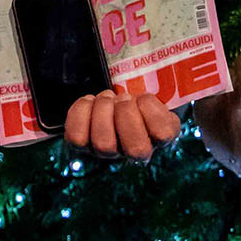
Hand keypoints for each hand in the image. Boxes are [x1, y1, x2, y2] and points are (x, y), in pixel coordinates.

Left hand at [64, 91, 181, 161]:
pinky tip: (90, 102)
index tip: (142, 97)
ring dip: (104, 110)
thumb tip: (144, 88)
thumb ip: (157, 87)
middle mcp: (134, 152)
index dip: (151, 110)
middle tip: (123, 98)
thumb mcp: (152, 89)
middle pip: (135, 149)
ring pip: (104, 143)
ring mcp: (108, 152)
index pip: (163, 134)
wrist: (115, 100)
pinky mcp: (83, 146)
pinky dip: (81, 112)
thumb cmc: (135, 96)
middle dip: (126, 113)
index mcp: (160, 136)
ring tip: (107, 98)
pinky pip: (77, 136)